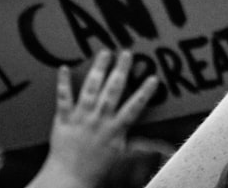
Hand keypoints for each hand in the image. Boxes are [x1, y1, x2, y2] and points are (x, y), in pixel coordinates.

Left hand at [33, 50, 157, 187]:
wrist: (69, 178)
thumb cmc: (97, 168)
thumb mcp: (122, 156)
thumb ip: (142, 146)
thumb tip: (164, 147)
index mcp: (115, 129)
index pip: (133, 108)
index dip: (144, 93)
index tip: (153, 78)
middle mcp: (99, 120)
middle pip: (112, 92)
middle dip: (120, 71)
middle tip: (127, 53)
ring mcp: (81, 117)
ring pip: (91, 90)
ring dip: (98, 70)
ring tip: (104, 53)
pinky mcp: (64, 119)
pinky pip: (63, 98)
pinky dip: (63, 83)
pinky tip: (64, 68)